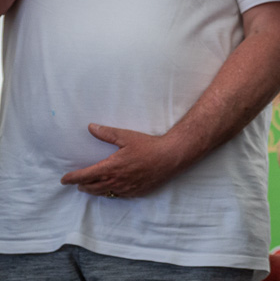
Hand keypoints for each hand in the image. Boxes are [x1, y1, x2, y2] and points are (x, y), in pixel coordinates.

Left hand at [61, 124, 188, 198]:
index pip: (84, 176)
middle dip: (81, 185)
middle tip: (77, 183)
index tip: (64, 179)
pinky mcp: (134, 192)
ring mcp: (125, 188)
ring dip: (93, 190)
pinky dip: (109, 192)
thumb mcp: (126, 136)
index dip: (71, 179)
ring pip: (102, 193)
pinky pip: (116, 196)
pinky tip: (110, 188)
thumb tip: (91, 127)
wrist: (171, 157)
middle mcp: (115, 181)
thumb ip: (107, 133)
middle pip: (90, 188)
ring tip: (89, 187)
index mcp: (110, 167)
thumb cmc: (149, 145)